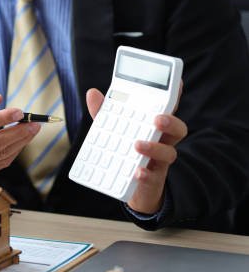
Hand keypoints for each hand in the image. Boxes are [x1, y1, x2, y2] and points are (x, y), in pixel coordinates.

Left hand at [86, 87, 187, 213]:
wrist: (127, 188)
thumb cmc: (124, 152)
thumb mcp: (112, 131)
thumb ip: (104, 113)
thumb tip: (92, 92)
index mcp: (154, 128)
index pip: (166, 110)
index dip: (173, 96)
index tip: (176, 83)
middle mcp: (161, 142)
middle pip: (177, 130)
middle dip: (171, 122)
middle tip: (157, 119)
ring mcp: (158, 162)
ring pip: (169, 153)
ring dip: (155, 148)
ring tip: (137, 145)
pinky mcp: (152, 180)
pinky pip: (153, 178)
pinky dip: (146, 175)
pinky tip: (137, 172)